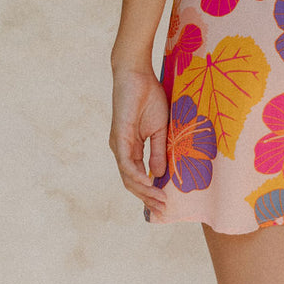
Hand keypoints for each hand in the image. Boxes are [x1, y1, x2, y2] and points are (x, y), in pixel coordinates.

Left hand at [108, 66, 169, 214]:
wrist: (137, 75)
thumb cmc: (149, 97)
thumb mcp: (160, 129)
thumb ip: (158, 152)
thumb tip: (159, 175)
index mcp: (131, 148)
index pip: (138, 177)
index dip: (150, 192)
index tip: (165, 204)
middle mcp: (122, 150)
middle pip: (131, 182)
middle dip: (147, 197)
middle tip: (163, 209)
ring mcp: (119, 144)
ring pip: (128, 176)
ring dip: (143, 191)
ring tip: (159, 200)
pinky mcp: (119, 137)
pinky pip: (126, 163)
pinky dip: (136, 175)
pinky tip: (148, 183)